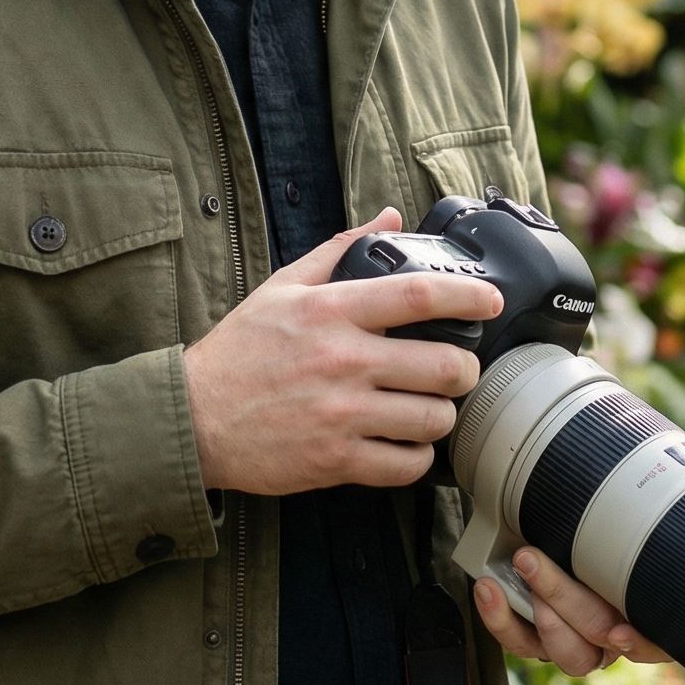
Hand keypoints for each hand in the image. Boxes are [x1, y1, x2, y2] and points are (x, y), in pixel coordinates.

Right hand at [182, 206, 494, 493]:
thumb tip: (389, 219)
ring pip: (434, 420)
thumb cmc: (238, 351)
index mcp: (331, 312)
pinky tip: (404, 442)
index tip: (490, 299)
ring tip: (428, 406)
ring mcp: (342, 415)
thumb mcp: (282, 287)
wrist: (194, 418)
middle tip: (456, 369)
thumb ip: (339, 251)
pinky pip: (406, 465)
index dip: (467, 296)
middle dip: (464, 369)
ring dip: (442, 414)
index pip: (417, 296)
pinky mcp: (336, 461)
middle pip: (444, 365)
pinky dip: (416, 456)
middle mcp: (342, 361)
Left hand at [471, 418, 684, 675]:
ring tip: (519, 565)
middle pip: (596, 638)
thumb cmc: (634, 515)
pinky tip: (489, 588)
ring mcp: (578, 632)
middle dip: (564, 601)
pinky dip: (501, 621)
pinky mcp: (537, 629)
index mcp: (654, 607)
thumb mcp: (662, 488)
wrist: (583, 516)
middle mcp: (618, 628)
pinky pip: (519, 639)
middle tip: (531, 557)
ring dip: (537, 615)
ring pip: (563, 651)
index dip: (641, 644)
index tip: (621, 633)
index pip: (656, 643)